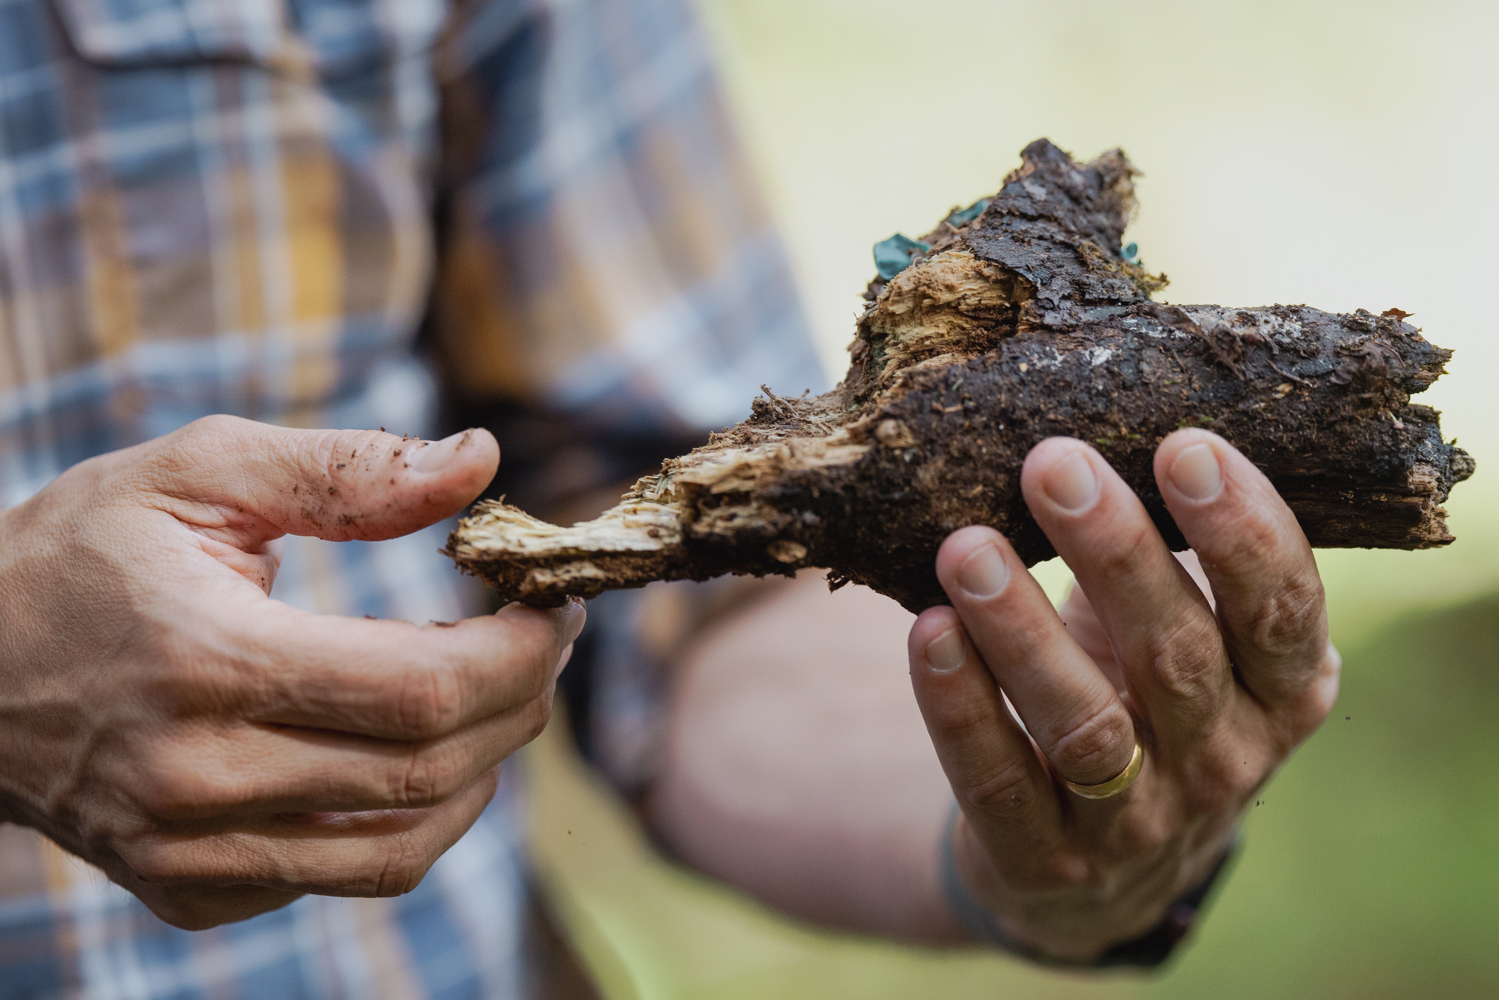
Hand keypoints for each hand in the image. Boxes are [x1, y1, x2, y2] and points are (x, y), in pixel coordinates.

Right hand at [0, 416, 581, 928]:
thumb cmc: (81, 553)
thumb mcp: (196, 474)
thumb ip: (345, 470)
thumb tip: (481, 462)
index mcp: (208, 662)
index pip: (422, 690)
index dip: (519, 652)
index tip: (551, 605)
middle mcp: (198, 779)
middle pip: (430, 769)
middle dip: (521, 700)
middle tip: (542, 639)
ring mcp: (189, 850)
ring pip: (403, 847)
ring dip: (484, 770)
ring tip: (499, 695)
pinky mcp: (187, 889)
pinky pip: (343, 876)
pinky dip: (409, 818)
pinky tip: (408, 749)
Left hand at [908, 430, 1338, 960]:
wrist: (1103, 872)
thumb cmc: (1148, 703)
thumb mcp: (1187, 636)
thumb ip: (1175, 559)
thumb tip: (1106, 412)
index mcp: (1282, 694)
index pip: (1282, 610)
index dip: (1243, 529)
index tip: (1184, 444)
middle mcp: (1224, 761)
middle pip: (1177, 655)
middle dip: (1115, 552)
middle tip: (1054, 463)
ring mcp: (1136, 821)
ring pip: (1084, 725)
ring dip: (1021, 631)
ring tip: (966, 548)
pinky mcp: (1044, 856)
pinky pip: (998, 780)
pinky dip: (960, 704)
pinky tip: (928, 631)